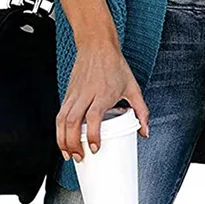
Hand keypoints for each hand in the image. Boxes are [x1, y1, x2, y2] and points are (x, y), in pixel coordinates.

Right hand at [56, 37, 149, 162]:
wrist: (97, 46)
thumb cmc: (114, 65)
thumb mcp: (132, 86)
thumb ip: (141, 110)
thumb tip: (145, 131)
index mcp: (103, 93)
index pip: (93, 116)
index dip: (93, 135)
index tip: (95, 148)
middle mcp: (87, 93)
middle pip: (73, 121)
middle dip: (73, 143)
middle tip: (80, 157)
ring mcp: (75, 93)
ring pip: (62, 119)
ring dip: (62, 139)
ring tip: (68, 154)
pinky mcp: (68, 92)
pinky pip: (60, 113)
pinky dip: (59, 129)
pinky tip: (63, 139)